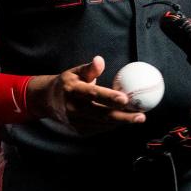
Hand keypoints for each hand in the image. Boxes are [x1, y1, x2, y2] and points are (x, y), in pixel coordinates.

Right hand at [25, 55, 142, 131]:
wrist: (49, 101)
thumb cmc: (68, 83)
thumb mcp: (75, 72)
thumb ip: (89, 69)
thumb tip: (100, 60)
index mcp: (73, 90)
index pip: (93, 94)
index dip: (109, 97)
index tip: (125, 98)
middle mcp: (73, 108)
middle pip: (102, 114)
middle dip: (123, 117)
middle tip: (141, 116)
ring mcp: (76, 121)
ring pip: (103, 124)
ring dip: (122, 122)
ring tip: (138, 118)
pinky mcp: (80, 130)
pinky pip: (100, 129)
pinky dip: (113, 125)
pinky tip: (124, 120)